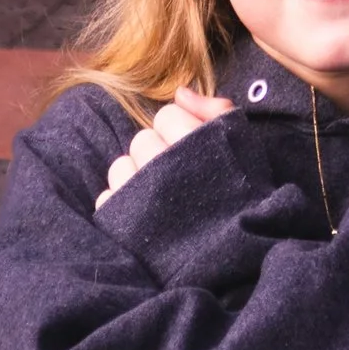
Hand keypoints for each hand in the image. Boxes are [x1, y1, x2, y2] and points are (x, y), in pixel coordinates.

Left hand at [95, 86, 232, 211]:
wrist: (231, 258)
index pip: (167, 115)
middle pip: (142, 139)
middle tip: (177, 177)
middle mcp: (160, 163)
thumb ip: (215, 108)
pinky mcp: (120, 222)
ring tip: (157, 197)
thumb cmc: (242, 196)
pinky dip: (120, 203)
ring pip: (121, 166)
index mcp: (192, 141)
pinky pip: (106, 196)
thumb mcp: (242, 144)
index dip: (180, 131)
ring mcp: (137, 194)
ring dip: (136, 177)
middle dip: (157, 154)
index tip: (193, 151)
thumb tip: (179, 91)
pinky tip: (142, 214)